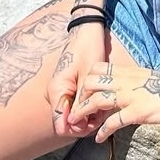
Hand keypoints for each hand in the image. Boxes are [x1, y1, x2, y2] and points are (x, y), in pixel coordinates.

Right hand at [46, 23, 107, 138]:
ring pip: (74, 114)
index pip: (61, 126)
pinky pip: (76, 104)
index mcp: (56, 91)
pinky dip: (88, 104)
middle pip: (68, 122)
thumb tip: (76, 124)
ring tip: (104, 103)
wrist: (86, 30)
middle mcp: (55, 94)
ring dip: (89, 113)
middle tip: (103, 112)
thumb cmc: (88, 49)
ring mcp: (60, 91)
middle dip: (87, 121)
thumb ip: (81, 103)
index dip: (78, 129)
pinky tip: (100, 98)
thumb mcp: (88, 77)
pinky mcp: (67, 88)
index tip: (95, 121)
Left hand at [68, 61, 159, 141]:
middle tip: (77, 111)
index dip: (86, 81)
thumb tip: (119, 89)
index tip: (84, 95)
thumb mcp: (146, 78)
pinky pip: (113, 122)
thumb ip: (131, 81)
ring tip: (78, 125)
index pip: (96, 68)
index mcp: (127, 72)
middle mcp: (126, 81)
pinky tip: (99, 139)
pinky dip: (102, 131)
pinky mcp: (138, 112)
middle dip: (79, 97)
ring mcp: (131, 96)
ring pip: (96, 100)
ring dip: (83, 113)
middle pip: (90, 82)